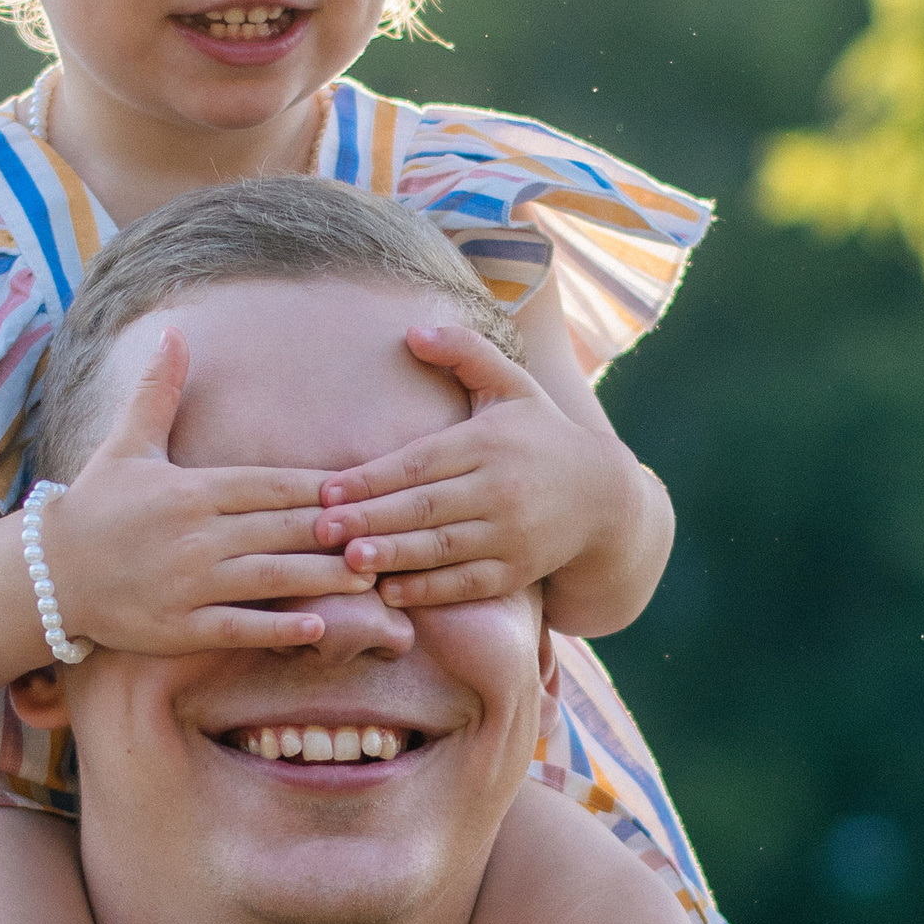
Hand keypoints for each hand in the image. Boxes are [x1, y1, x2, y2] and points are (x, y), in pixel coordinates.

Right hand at [41, 326, 394, 651]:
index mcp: (191, 489)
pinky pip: (238, 626)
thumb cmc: (94, 506)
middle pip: (282, 529)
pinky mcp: (178, 628)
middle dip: (336, 530)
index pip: (271, 485)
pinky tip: (318, 626)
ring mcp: (188, 584)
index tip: (364, 488)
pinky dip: (277, 626)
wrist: (46, 573)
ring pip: (270, 577)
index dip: (320, 487)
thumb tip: (173, 332)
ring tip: (370, 577)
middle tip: (387, 531)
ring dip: (324, 577)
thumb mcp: (125, 444)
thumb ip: (158, 391)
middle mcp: (195, 535)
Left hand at [314, 315, 636, 607]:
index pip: (419, 462)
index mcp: (488, 441)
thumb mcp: (512, 385)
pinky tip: (391, 592)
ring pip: (442, 548)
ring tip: (348, 561)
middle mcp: (500, 488)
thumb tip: (413, 330)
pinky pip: (467, 583)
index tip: (327, 490)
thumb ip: (465, 353)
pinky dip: (429, 590)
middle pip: (423, 507)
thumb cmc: (541, 435)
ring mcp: (511, 533)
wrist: (605, 497)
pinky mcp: (518, 571)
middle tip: (318, 529)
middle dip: (369, 519)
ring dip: (393, 556)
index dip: (371, 477)